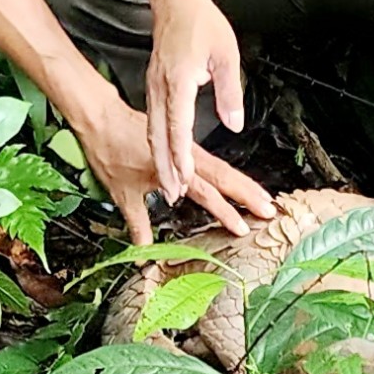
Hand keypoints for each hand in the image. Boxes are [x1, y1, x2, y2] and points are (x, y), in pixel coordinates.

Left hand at [73, 96, 275, 245]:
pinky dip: (229, 174)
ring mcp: (188, 151)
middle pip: (225, 178)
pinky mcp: (185, 148)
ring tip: (262, 197)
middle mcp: (186, 159)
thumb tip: (142, 254)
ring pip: (222, 169)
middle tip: (270, 210)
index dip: (226, 212)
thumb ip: (138, 224)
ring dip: (243, 184)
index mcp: (173, 170)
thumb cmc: (111, 151)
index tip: (244, 226)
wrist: (103, 119)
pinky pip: (213, 162)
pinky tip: (237, 183)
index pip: (206, 194)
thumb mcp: (122, 194)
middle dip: (248, 194)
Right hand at [145, 0, 242, 199]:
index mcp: (178, 80)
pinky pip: (152, 120)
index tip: (185, 178)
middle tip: (174, 196)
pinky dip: (157, 143)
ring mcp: (154, 86)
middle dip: (166, 168)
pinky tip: (163, 155)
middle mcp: (161, 87)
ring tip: (170, 185)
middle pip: (159, 135)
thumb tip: (235, 124)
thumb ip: (229, 92)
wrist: (176, 1)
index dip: (181, 155)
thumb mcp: (226, 55)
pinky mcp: (154, 84)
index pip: (178, 125)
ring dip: (160, 159)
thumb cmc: (202, 23)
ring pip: (153, 130)